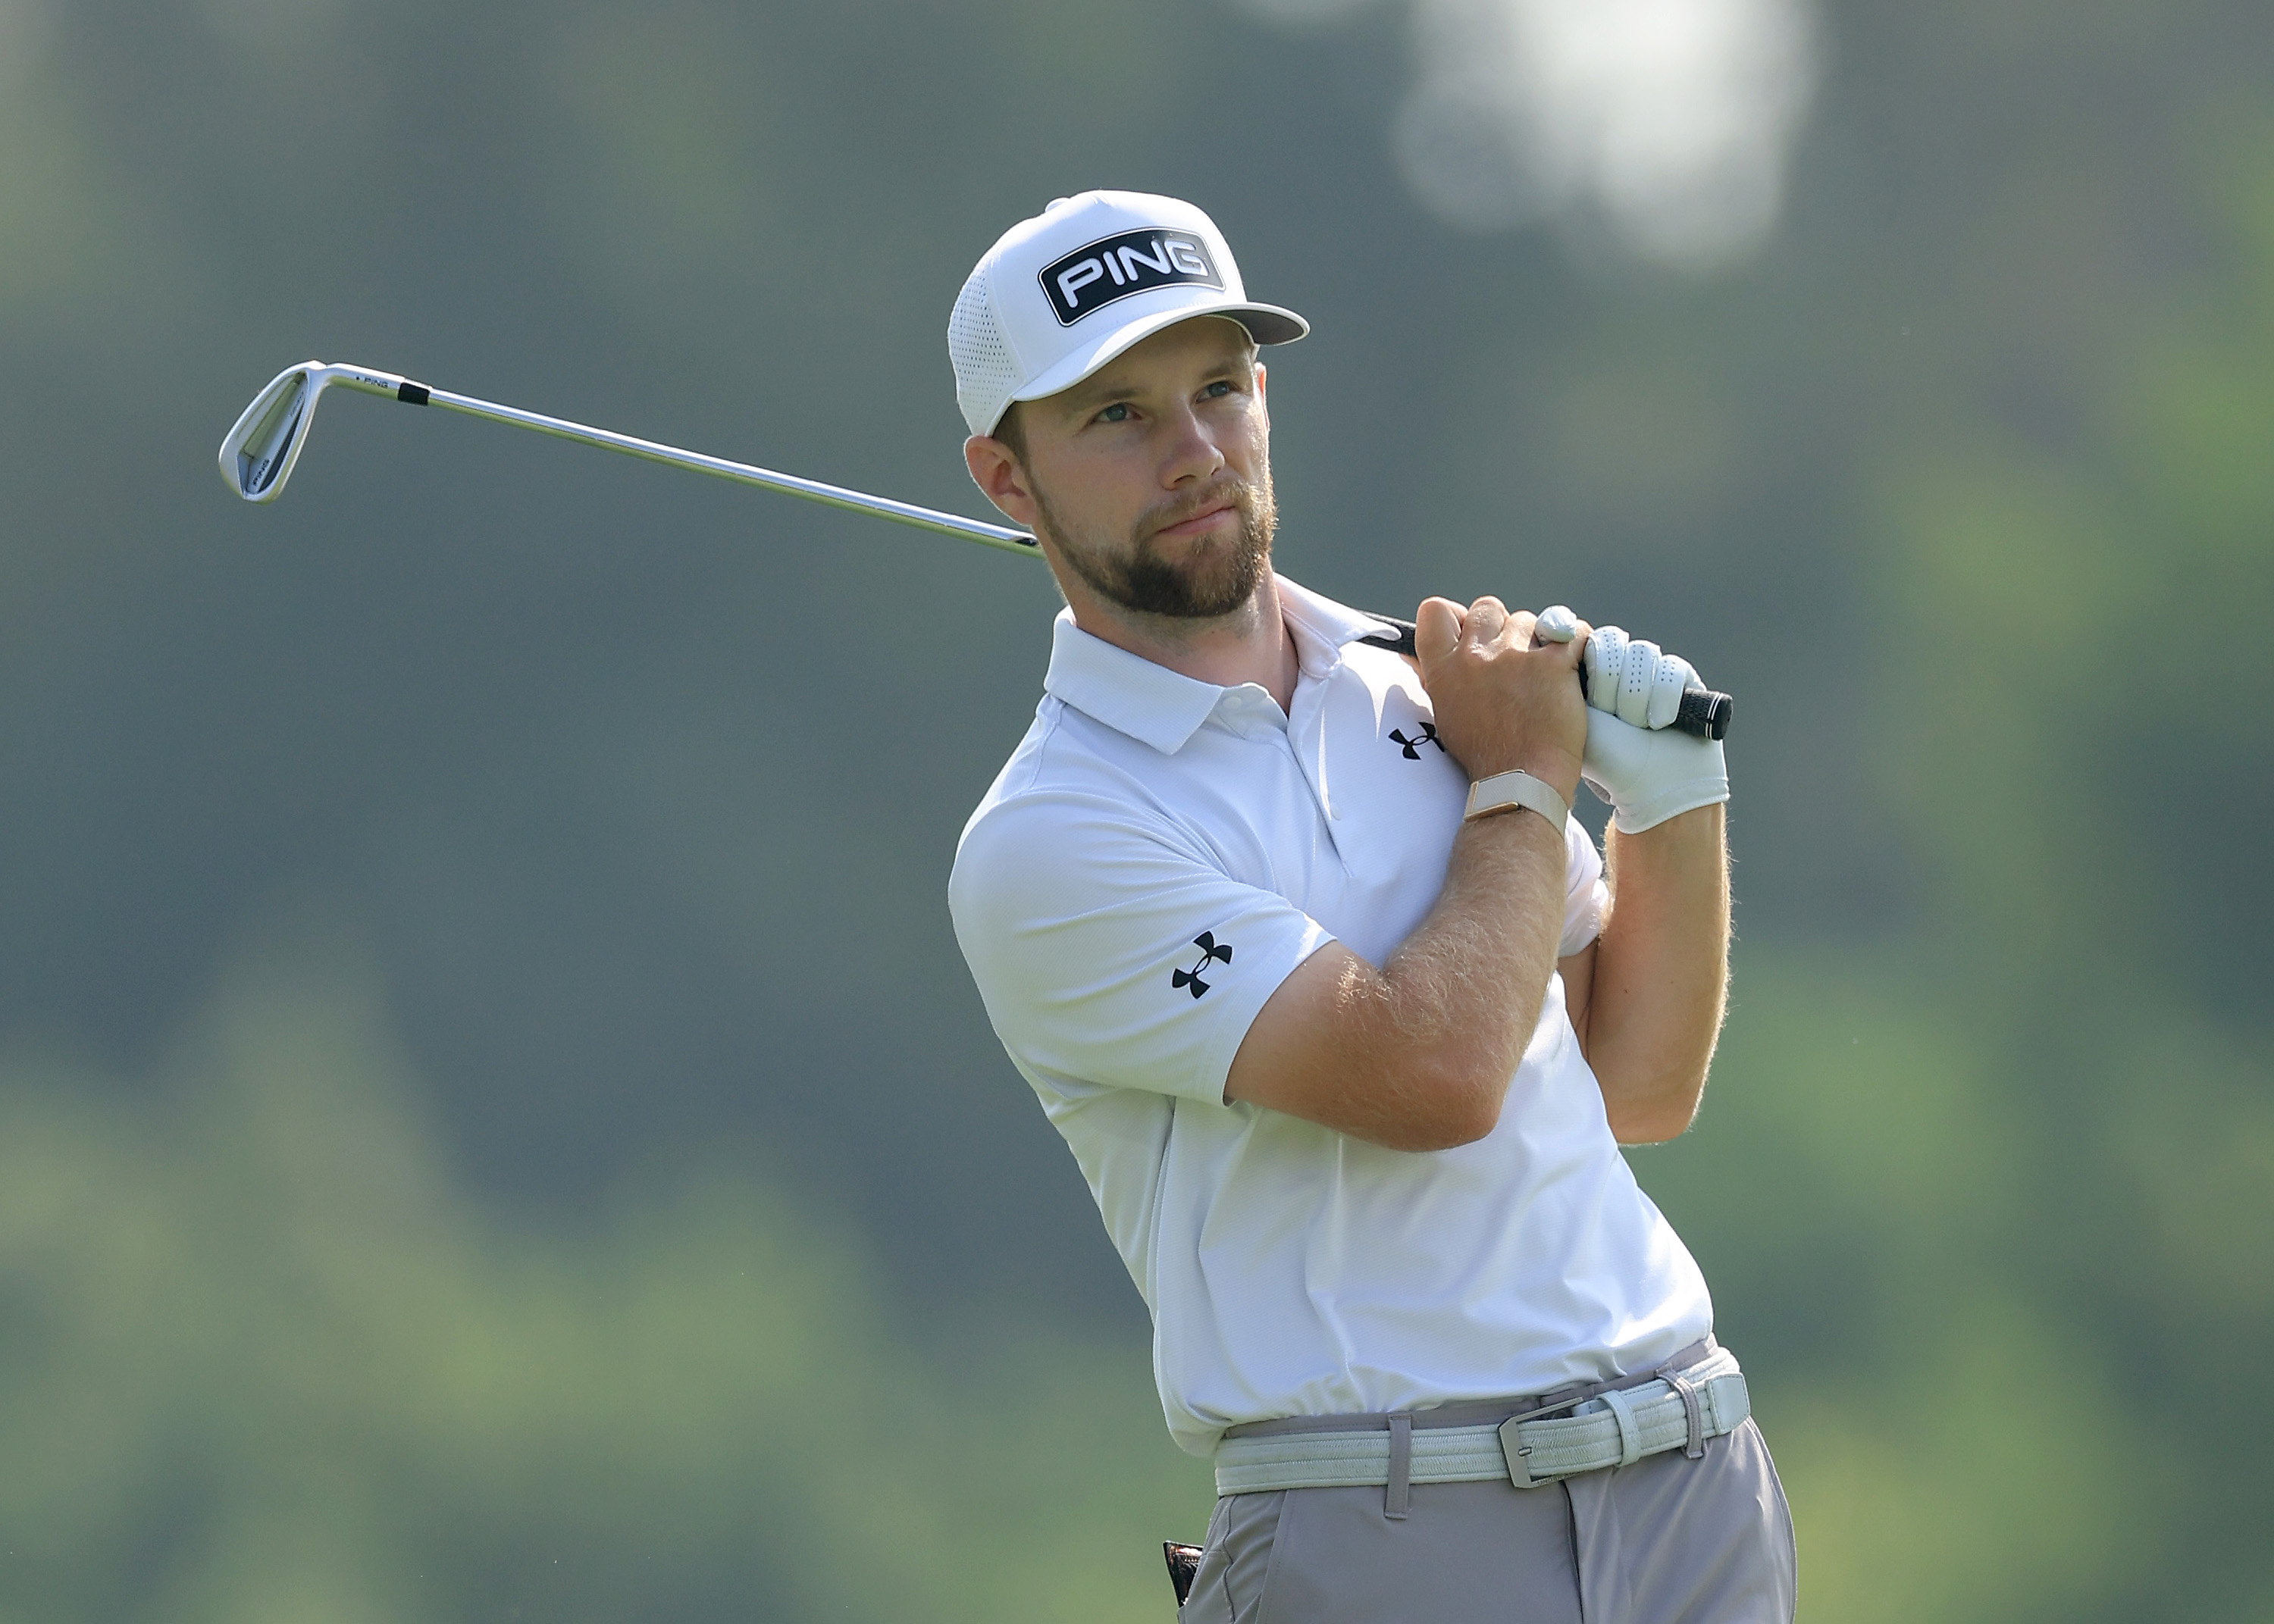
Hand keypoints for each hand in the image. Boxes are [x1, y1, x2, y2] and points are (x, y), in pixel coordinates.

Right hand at [1413, 596, 1588, 805]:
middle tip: (1513, 657)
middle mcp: (1476, 656)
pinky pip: (1572, 631)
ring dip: (1538, 640)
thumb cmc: (1483, 755)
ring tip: (1543, 673)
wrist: (1520, 783)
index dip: (1456, 617)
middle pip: (1487, 607)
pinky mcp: (1554, 664)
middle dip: (1501, 626)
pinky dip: (1577, 641)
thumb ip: (1433, 677)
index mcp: (1444, 668)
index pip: (1435, 610)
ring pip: (1530, 619)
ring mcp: (1516, 656)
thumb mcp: (1444, 714)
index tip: (1469, 633)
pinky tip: (1575, 659)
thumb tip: (1409, 655)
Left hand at [1543, 619, 1722, 832]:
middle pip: (1611, 643)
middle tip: (1612, 719)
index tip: (1580, 677)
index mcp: (1588, 673)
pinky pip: (1670, 668)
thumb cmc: (1606, 760)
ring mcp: (1651, 670)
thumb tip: (1554, 631)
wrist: (1654, 788)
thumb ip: (1556, 674)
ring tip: (1636, 728)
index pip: (1584, 637)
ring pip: (1640, 654)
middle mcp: (1619, 667)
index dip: (1586, 657)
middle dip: (1609, 686)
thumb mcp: (1568, 715)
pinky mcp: (1682, 677)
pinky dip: (1662, 701)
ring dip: (1635, 699)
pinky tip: (1659, 724)